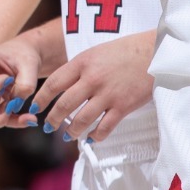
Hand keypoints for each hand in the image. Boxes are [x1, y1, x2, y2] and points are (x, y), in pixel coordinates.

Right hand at [0, 39, 43, 129]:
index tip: (9, 80)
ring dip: (0, 118)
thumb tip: (18, 103)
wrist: (24, 60)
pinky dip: (12, 122)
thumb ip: (26, 82)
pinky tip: (28, 119)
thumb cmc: (23, 56)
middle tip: (7, 96)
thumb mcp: (29, 63)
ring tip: (16, 107)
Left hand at [24, 31, 155, 142]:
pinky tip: (91, 138)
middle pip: (64, 104)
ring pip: (81, 120)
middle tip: (48, 127)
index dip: (41, 99)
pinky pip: (104, 127)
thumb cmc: (125, 51)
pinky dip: (95, 136)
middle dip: (53, 119)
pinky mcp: (123, 106)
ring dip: (71, 131)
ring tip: (67, 136)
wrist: (155, 52)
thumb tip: (63, 86)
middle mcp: (92, 79)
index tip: (35, 108)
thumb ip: (79, 69)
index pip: (54, 84)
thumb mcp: (96, 53)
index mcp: (82, 63)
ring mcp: (108, 94)